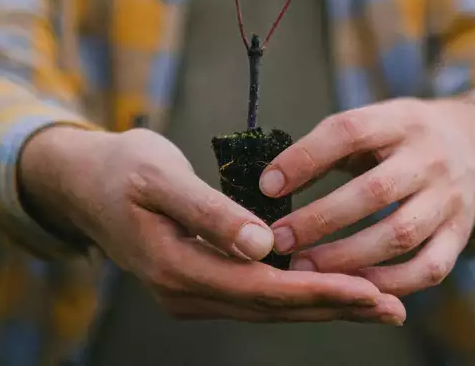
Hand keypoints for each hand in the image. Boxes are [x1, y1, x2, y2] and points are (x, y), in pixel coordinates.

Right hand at [19, 126, 405, 323]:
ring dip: (323, 305)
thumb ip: (210, 211)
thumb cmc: (121, 168)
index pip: (262, 288)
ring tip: (378, 304)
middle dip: (334, 306)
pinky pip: (257, 295)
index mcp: (176, 266)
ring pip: (268, 306)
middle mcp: (184, 291)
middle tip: (393, 307)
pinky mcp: (198, 282)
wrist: (81, 182)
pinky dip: (298, 293)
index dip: (318, 289)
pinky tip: (332, 288)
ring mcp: (190, 292)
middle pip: (273, 307)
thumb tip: (263, 245)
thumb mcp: (159, 177)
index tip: (369, 289)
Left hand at [259, 98, 474, 296]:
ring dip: (346, 257)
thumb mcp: (372, 125)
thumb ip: (326, 148)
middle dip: (320, 219)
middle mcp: (430, 158)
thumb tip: (271, 183)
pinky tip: (351, 287)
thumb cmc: (399, 141)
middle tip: (278, 240)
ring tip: (303, 268)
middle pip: (374, 191)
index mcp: (400, 121)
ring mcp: (450, 199)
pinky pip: (428, 268)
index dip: (305, 158)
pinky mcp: (460, 234)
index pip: (350, 132)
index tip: (267, 186)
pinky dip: (389, 283)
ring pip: (399, 235)